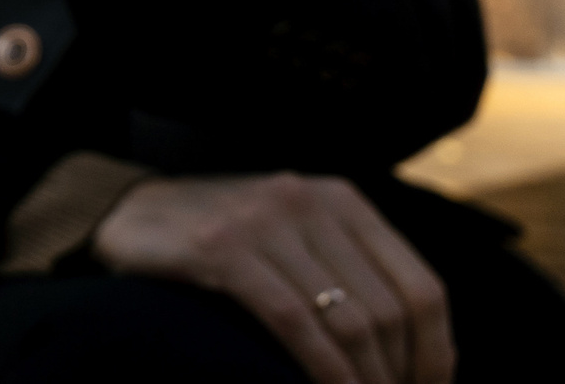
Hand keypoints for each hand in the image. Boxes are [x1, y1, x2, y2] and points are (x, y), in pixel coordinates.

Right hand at [95, 174, 453, 383]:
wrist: (127, 211)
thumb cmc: (220, 238)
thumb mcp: (295, 236)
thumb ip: (350, 272)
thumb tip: (426, 352)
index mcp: (341, 200)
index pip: (421, 286)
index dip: (437, 354)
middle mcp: (309, 201)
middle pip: (389, 309)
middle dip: (401, 376)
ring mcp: (264, 221)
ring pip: (346, 318)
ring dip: (365, 380)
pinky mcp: (221, 248)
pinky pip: (293, 320)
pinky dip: (321, 368)